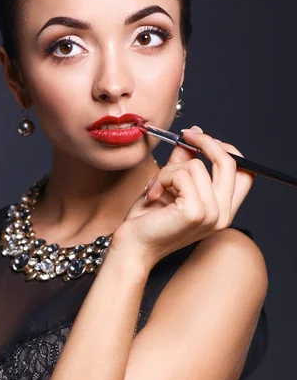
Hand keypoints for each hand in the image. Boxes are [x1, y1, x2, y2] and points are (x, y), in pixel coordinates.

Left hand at [112, 126, 256, 270]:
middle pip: (230, 163)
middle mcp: (223, 215)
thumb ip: (185, 161)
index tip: (203, 139)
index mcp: (223, 210)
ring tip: (157, 186)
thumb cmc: (148, 220)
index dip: (228, 151)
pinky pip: (181, 175)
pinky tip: (153, 193)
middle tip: (185, 135)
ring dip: (170, 170)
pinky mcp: (195, 212)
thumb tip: (195, 132)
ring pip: (197, 166)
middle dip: (206, 142)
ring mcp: (212, 215)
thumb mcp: (171, 184)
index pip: (246, 173)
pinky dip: (162, 177)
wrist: (132, 247)